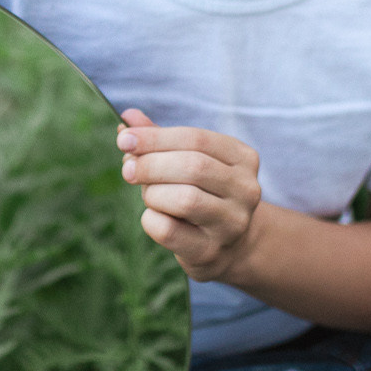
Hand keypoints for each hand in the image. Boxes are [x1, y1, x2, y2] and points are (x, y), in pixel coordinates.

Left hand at [117, 109, 262, 282]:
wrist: (229, 244)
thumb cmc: (202, 192)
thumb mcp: (189, 160)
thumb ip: (160, 139)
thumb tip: (128, 118)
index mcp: (243, 158)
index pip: (196, 139)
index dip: (156, 138)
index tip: (124, 139)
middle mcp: (245, 189)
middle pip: (193, 167)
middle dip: (151, 165)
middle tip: (127, 169)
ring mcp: (232, 223)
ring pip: (184, 199)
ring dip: (153, 193)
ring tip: (148, 195)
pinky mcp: (211, 252)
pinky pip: (169, 231)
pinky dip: (150, 220)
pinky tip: (154, 217)